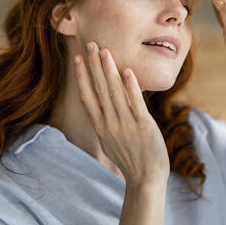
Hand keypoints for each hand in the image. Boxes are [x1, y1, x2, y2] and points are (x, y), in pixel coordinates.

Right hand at [74, 43, 169, 185]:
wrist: (146, 179)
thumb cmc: (129, 159)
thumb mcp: (110, 141)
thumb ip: (105, 122)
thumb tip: (103, 104)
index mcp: (100, 126)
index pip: (87, 97)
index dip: (82, 77)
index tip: (79, 60)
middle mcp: (110, 123)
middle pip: (100, 89)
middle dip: (94, 66)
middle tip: (91, 45)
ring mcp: (126, 124)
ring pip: (115, 92)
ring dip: (109, 70)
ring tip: (105, 52)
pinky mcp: (143, 125)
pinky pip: (136, 102)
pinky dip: (131, 86)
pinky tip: (127, 71)